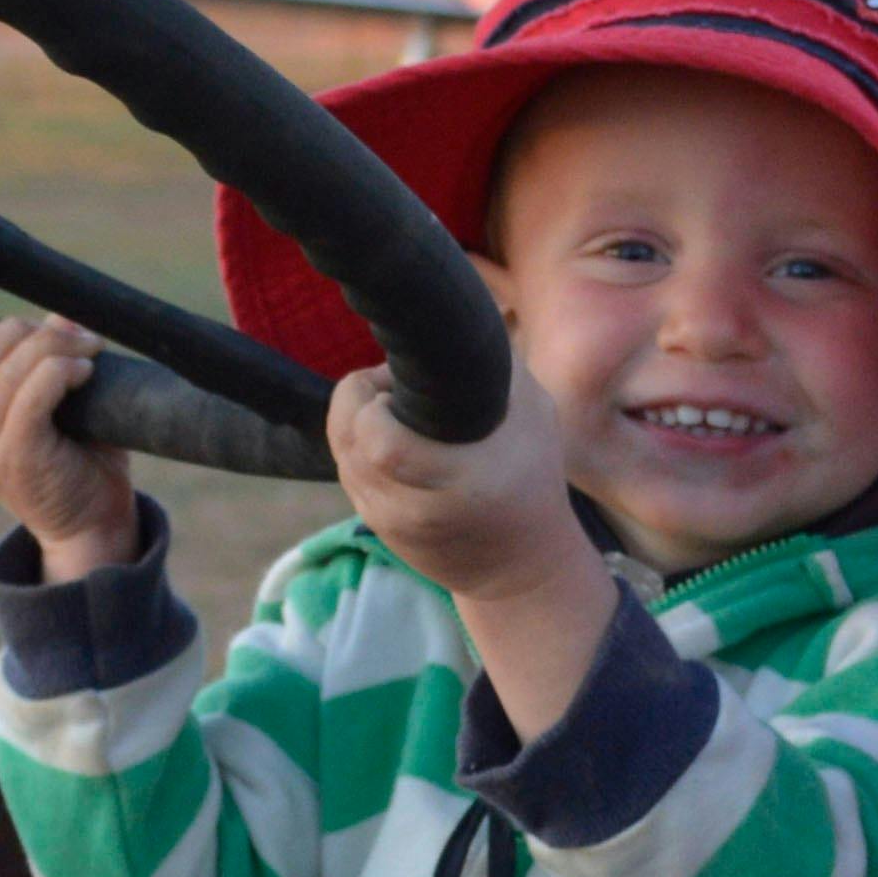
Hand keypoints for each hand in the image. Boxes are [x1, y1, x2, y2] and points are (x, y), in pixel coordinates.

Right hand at [0, 318, 137, 562]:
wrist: (94, 521)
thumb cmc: (75, 456)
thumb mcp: (49, 402)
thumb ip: (44, 360)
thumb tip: (58, 317)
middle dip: (22, 333)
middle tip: (68, 338)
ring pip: (4, 372)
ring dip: (53, 348)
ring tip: (87, 351)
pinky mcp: (16, 457)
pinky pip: (30, 396)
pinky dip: (59, 371)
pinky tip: (84, 372)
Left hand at [324, 357, 585, 605]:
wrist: (521, 567)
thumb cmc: (532, 478)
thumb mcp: (534, 415)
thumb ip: (496, 368)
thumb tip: (455, 309)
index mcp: (458, 481)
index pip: (381, 444)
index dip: (369, 403)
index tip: (394, 383)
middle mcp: (416, 509)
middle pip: (349, 445)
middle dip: (355, 402)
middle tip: (387, 387)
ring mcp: (390, 526)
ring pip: (342, 460)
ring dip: (354, 425)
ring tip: (392, 413)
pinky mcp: (378, 534)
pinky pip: (349, 479)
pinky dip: (358, 451)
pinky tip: (391, 442)